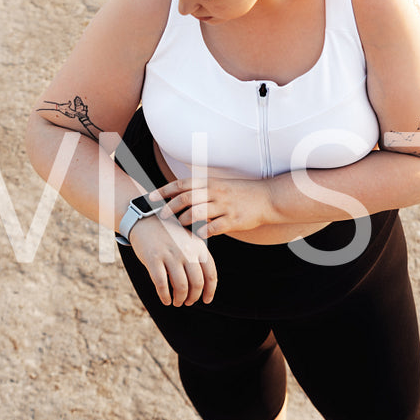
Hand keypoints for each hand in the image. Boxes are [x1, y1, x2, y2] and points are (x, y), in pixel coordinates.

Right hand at [128, 212, 217, 306]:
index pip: (211, 274)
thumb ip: (198, 258)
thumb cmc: (170, 234)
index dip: (210, 291)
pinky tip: (165, 300)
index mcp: (199, 247)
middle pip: (197, 283)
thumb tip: (204, 286)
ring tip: (176, 302)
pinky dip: (164, 296)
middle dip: (193, 297)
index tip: (206, 301)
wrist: (146, 219)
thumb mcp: (190, 241)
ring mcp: (170, 255)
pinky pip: (161, 284)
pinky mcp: (153, 258)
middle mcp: (187, 251)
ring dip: (180, 299)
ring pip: (181, 286)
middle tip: (188, 302)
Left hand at [155, 177, 281, 238]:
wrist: (268, 198)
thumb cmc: (241, 193)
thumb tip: (180, 197)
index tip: (151, 197)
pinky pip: (213, 227)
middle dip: (171, 207)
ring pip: (197, 213)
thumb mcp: (221, 186)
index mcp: (210, 182)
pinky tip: (198, 236)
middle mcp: (216, 192)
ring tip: (179, 226)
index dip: (164, 190)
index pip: (182, 184)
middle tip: (161, 216)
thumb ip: (202, 191)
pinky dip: (203, 232)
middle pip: (187, 198)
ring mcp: (225, 206)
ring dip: (184, 221)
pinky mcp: (233, 220)